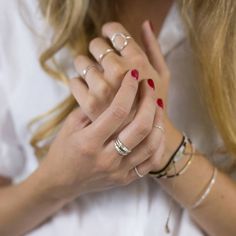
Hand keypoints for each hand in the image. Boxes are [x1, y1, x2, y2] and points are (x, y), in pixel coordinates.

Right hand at [70, 21, 178, 170]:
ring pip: (151, 145)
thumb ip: (91, 108)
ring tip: (157, 103)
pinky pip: (152, 162)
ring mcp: (119, 171)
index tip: (133, 75)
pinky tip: (158, 128)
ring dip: (158, 120)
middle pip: (140, 127)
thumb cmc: (63, 149)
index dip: (128, 90)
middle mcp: (106, 158)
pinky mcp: (126, 179)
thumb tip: (115, 89)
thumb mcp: (71, 125)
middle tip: (149, 85)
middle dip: (149, 101)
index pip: (117, 111)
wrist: (61, 182)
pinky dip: (159, 143)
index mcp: (89, 142)